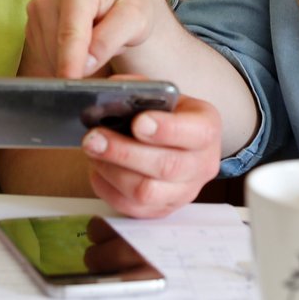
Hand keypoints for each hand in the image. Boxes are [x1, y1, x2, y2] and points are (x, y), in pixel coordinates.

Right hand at [24, 0, 172, 77]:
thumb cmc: (130, 6)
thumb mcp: (135, 20)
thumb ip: (110, 39)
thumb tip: (86, 63)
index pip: (69, 34)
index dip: (70, 62)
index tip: (71, 83)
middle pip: (55, 48)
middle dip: (75, 65)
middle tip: (102, 62)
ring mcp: (38, 10)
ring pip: (46, 56)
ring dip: (67, 65)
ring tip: (92, 52)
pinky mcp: (32, 24)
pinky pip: (41, 56)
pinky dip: (59, 62)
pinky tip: (78, 53)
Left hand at [79, 93, 221, 218]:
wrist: (171, 138)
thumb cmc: (163, 112)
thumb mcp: (159, 92)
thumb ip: (139, 89)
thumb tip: (110, 93)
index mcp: (207, 127)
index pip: (198, 133)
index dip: (167, 130)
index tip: (138, 122)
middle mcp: (202, 164)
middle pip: (167, 167)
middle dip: (125, 152)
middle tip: (94, 137)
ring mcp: (184, 192)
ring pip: (147, 192)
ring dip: (112, 171)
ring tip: (92, 150)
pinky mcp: (162, 210)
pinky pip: (132, 209)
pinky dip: (108, 188)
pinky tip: (98, 168)